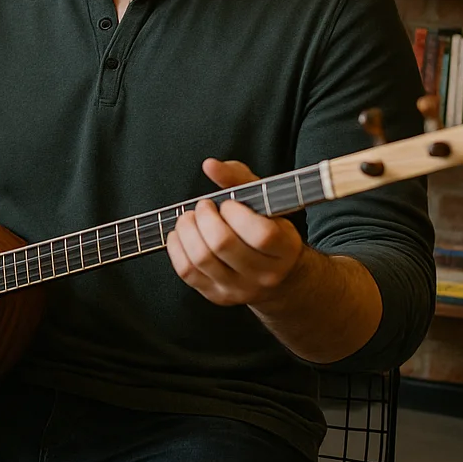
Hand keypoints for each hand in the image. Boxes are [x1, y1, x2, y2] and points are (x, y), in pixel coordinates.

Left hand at [166, 159, 309, 307]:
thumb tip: (210, 165)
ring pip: (201, 258)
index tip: (228, 204)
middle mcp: (265, 275)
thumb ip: (240, 179)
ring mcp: (240, 289)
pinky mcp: (217, 296)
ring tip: (191, 218)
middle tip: (204, 207)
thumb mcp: (266, 203)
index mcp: (285, 250)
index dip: (236, 213)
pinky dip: (176, 247)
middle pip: (223, 244)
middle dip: (205, 217)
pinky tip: (182, 234)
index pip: (260, 234)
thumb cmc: (269, 231)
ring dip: (187, 230)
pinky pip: (186, 271)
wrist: (279, 278)